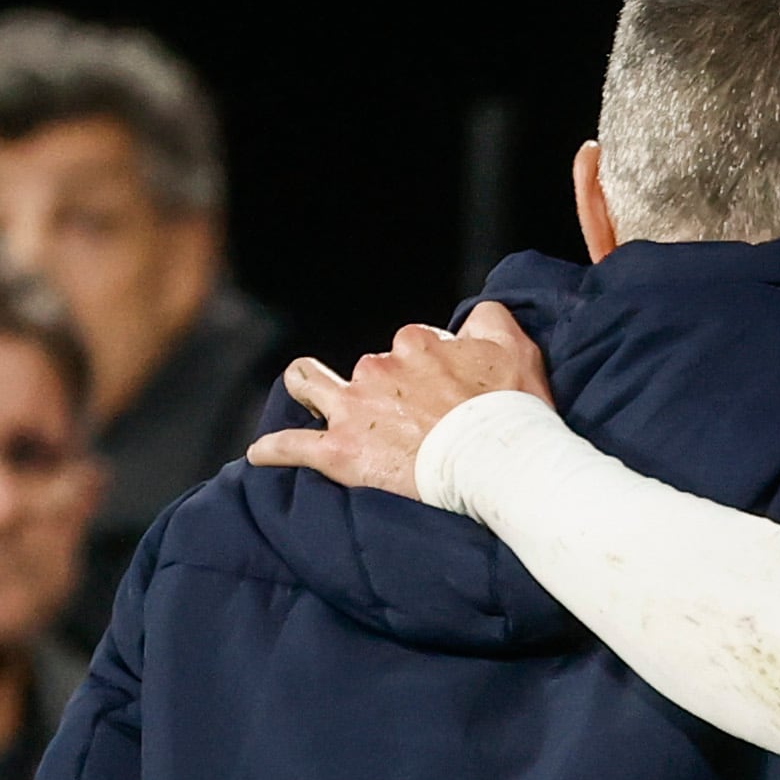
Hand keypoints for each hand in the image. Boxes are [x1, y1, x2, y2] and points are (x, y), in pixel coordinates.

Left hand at [248, 302, 551, 498]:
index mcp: (416, 343)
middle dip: (381, 389)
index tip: (444, 398)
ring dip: (312, 392)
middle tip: (409, 424)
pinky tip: (262, 454)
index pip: (412, 345)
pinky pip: (291, 447)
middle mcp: (379, 367)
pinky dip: (274, 449)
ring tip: (317, 407)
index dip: (427, 371)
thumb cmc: (514, 414)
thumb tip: (475, 313)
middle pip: (369, 369)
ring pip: (311, 384)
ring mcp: (355, 410)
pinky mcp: (341, 452)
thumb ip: (491, 319)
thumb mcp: (517, 349)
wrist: (499, 466)